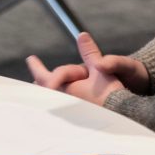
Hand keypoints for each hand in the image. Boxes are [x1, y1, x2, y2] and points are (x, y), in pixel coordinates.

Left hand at [26, 32, 148, 105]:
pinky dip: (57, 100)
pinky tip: (59, 101)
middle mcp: (63, 101)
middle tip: (34, 75)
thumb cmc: (110, 93)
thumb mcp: (99, 69)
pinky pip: (61, 108)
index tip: (30, 59)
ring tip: (41, 86)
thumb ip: (89, 52)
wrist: (124, 115)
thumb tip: (82, 35)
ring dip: (47, 91)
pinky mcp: (76, 120)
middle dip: (39, 81)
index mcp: (64, 89)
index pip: (43, 76)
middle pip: (44, 90)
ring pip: (52, 100)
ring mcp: (68, 113)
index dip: (36, 66)